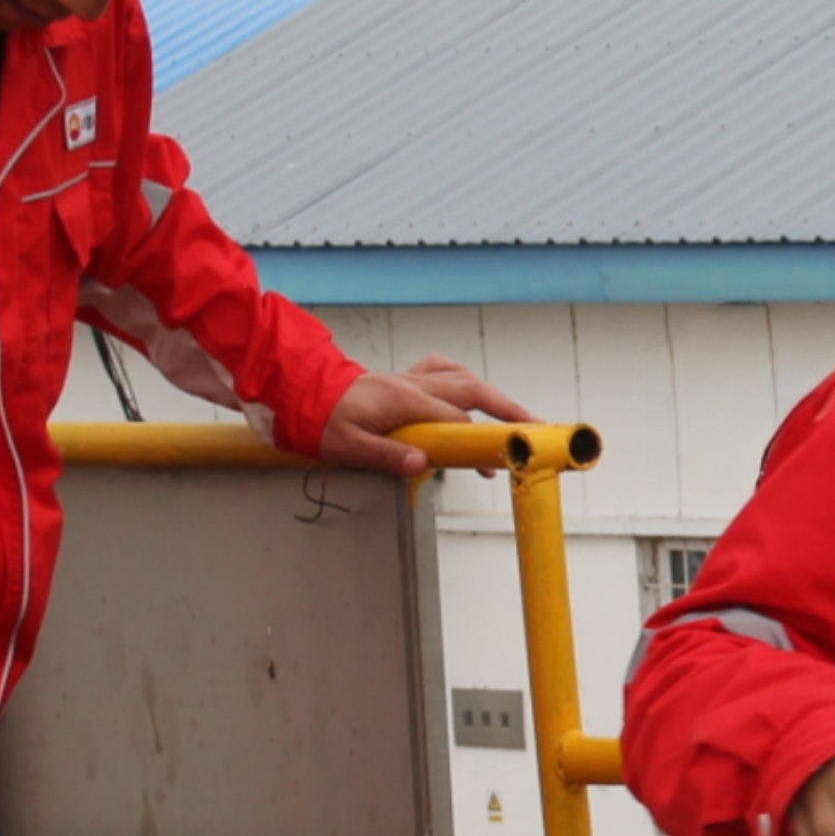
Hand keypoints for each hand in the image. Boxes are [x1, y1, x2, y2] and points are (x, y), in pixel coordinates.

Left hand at [318, 355, 534, 477]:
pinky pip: (441, 371)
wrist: (301, 391)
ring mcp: (409, 379)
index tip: (509, 449)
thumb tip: (423, 464)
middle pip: (472, 390)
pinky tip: (468, 394)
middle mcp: (413, 385)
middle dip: (507, 408)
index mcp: (404, 401)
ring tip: (511, 416)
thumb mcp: (349, 447)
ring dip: (490, 395)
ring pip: (461, 378)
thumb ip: (387, 455)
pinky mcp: (403, 380)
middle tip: (533, 427)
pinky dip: (461, 380)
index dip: (486, 433)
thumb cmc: (322, 421)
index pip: (458, 416)